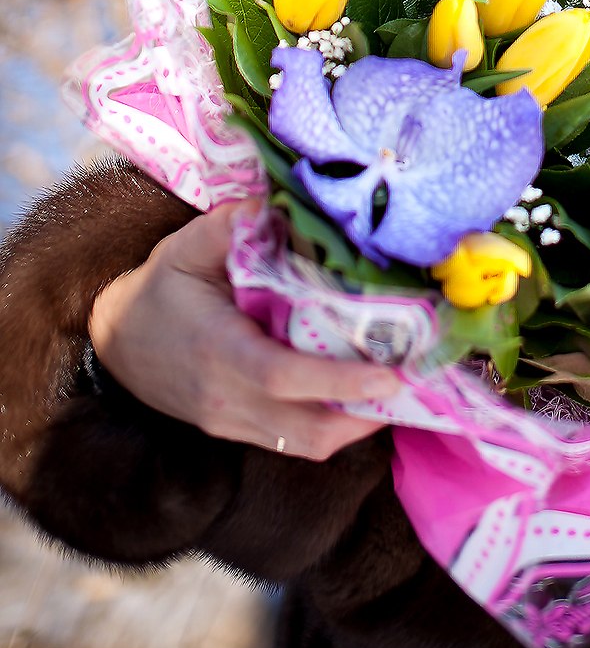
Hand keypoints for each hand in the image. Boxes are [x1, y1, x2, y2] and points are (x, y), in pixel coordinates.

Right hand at [89, 202, 401, 460]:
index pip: (284, 377)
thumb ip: (234, 224)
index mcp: (216, 351)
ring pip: (307, 446)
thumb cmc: (160, 289)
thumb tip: (283, 202)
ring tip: (400, 385)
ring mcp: (231, 423)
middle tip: (417, 376)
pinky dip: (336, 424)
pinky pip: (295, 442)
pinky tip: (364, 394)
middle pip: (308, 431)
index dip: (341, 380)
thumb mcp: (188, 246)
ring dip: (358, 424)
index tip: (393, 372)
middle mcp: (226, 399)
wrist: (114, 341)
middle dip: (369, 413)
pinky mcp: (238, 431)